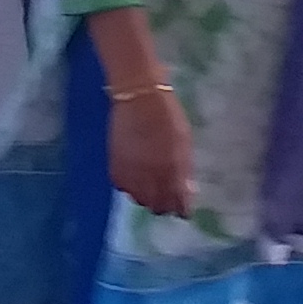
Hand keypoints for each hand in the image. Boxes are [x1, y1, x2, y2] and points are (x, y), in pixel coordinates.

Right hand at [103, 81, 196, 219]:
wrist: (138, 96)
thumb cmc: (167, 116)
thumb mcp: (183, 143)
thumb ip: (184, 171)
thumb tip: (187, 193)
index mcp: (173, 173)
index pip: (178, 206)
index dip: (181, 207)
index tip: (182, 203)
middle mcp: (152, 180)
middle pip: (158, 207)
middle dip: (163, 203)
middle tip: (165, 190)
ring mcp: (131, 175)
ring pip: (139, 199)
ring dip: (146, 195)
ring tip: (149, 181)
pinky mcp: (115, 168)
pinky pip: (123, 187)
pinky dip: (129, 185)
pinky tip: (134, 173)